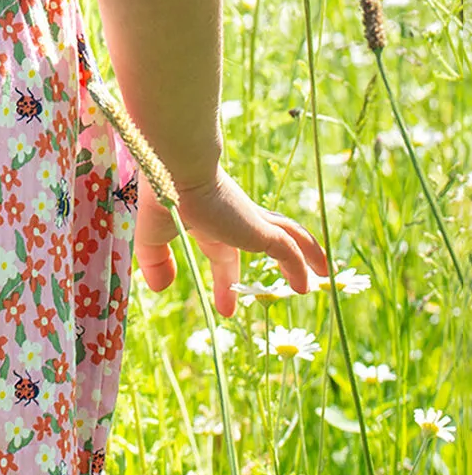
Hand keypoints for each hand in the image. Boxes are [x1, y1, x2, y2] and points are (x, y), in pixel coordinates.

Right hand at [133, 166, 328, 317]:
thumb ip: (156, 261)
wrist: (175, 167)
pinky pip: (289, 252)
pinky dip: (300, 266)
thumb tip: (160, 288)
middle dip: (282, 264)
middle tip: (297, 288)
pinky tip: (307, 285)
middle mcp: (234, 219)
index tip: (226, 308)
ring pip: (291, 237)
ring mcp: (250, 222)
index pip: (223, 252)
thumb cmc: (160, 196)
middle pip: (268, 239)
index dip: (225, 279)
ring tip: (323, 271)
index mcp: (207, 220)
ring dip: (309, 254)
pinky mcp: (259, 229)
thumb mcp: (152, 237)